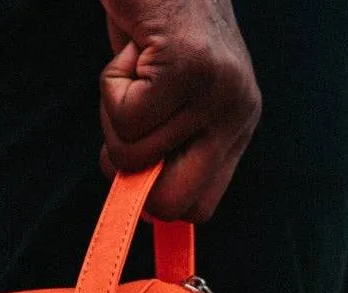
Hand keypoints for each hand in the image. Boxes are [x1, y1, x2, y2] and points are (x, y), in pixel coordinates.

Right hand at [100, 0, 260, 222]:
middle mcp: (238, 111)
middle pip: (172, 202)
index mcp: (238, 124)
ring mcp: (218, 89)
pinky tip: (132, 48)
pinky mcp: (189, 65)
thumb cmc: (151, 26)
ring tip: (136, 64)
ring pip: (135, 154)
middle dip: (130, 172)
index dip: (155, 198)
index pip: (199, 207)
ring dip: (114, 111)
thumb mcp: (169, 98)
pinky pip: (126, 116)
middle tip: (126, 119)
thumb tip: (141, 211)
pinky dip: (109, 86)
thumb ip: (168, 148)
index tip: (133, 164)